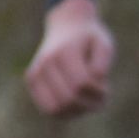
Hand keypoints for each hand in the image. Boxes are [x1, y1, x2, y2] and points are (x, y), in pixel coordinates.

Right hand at [25, 0, 113, 115]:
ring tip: (89, 100)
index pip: (81, 84)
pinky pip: (48, 109)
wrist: (66, 25)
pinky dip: (66, 112)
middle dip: (89, 104)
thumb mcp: (104, 44)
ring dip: (77, 111)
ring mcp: (35, 72)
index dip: (98, 92)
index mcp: (64, 52)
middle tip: (101, 97)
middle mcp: (45, 63)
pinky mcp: (31, 80)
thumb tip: (94, 79)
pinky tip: (77, 101)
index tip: (106, 87)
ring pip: (56, 110)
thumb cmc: (89, 38)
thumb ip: (103, 61)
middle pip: (68, 99)